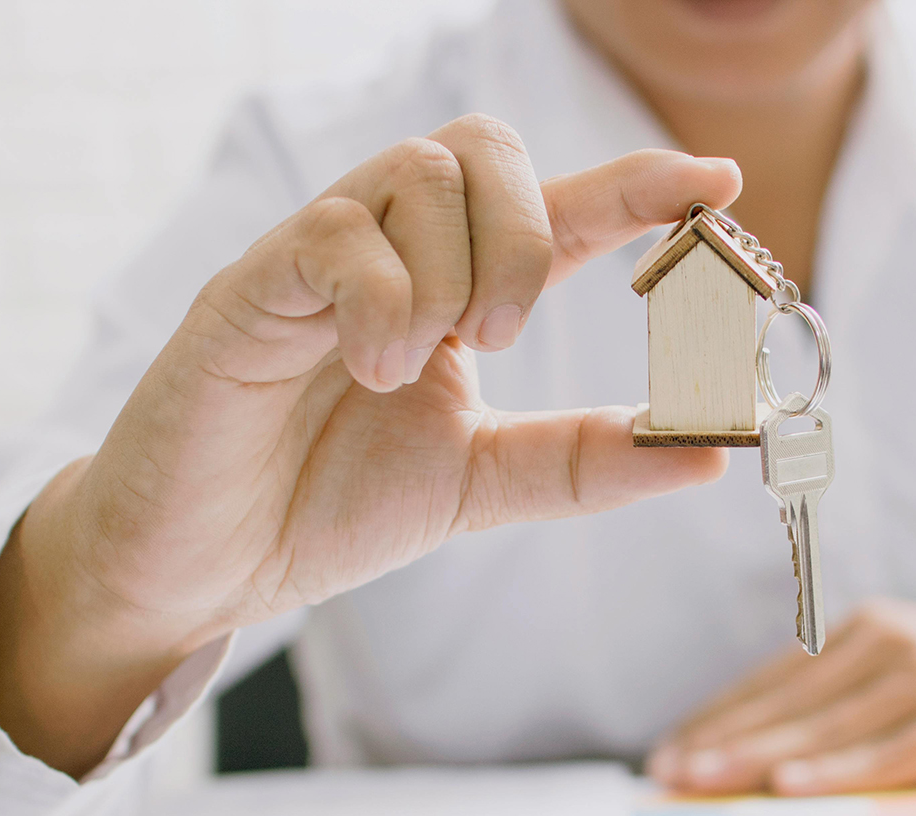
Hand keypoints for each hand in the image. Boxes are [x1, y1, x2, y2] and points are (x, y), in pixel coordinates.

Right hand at [0, 115, 742, 775]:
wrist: (198, 567)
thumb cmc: (323, 508)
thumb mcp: (482, 486)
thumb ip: (585, 462)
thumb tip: (709, 451)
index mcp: (449, 291)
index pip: (554, 210)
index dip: (636, 186)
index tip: (718, 179)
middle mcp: (389, 253)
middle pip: (484, 148)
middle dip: (528, 236)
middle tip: (499, 341)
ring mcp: (319, 258)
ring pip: (421, 171)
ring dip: (453, 273)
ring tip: (415, 368)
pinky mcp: (251, 284)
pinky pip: (339, 234)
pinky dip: (382, 301)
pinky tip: (369, 371)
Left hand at [647, 599, 915, 795]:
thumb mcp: (904, 669)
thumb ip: (842, 699)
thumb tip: (759, 754)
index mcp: (863, 629)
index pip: (773, 680)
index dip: (716, 718)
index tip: (665, 753)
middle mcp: (887, 643)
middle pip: (788, 702)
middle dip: (721, 741)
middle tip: (667, 774)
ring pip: (825, 727)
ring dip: (759, 758)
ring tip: (706, 781)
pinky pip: (887, 752)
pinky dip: (836, 771)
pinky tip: (793, 786)